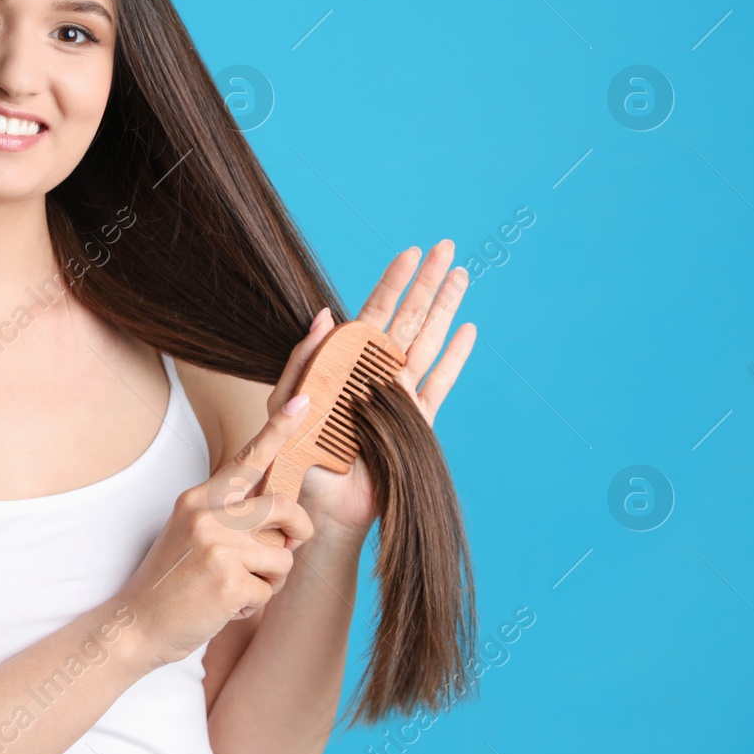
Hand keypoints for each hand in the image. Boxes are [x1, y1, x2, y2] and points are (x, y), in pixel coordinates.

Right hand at [118, 396, 318, 665]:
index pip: (246, 460)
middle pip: (284, 507)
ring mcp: (218, 547)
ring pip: (283, 555)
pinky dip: (254, 605)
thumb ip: (232, 516)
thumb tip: (287, 513)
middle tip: (289, 546)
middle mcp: (207, 515)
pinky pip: (270, 590)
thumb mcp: (193, 532)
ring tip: (234, 587)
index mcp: (198, 498)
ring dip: (269, 579)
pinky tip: (224, 607)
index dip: (278, 431)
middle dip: (298, 530)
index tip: (303, 403)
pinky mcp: (229, 582)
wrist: (136, 625)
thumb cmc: (172, 581)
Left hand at [265, 240, 476, 537]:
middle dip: (426, 282)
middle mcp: (376, 373)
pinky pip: (439, 384)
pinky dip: (454, 358)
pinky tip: (468, 330)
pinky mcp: (417, 422)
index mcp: (345, 364)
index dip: (391, 282)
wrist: (320, 507)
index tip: (409, 252)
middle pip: (408, 318)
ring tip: (461, 274)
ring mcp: (400, 395)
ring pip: (428, 341)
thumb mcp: (286, 404)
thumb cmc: (296, 458)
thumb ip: (303, 362)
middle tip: (445, 246)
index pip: (373, 313)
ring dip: (445, 307)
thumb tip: (325, 316)